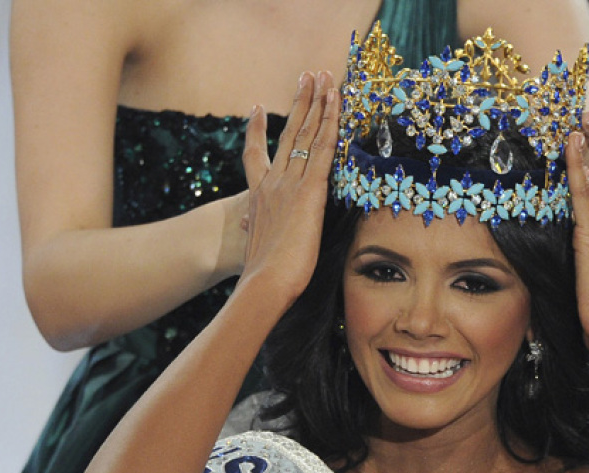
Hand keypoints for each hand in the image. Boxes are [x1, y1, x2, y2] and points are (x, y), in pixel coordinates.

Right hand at [237, 71, 339, 300]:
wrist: (264, 282)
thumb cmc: (264, 275)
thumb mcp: (258, 246)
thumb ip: (259, 231)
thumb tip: (251, 231)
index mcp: (258, 197)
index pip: (255, 156)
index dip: (256, 131)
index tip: (257, 109)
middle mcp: (273, 182)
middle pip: (288, 133)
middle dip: (299, 102)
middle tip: (307, 76)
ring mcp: (291, 183)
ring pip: (307, 134)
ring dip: (317, 102)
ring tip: (323, 76)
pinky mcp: (311, 191)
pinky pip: (325, 148)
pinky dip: (331, 122)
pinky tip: (337, 101)